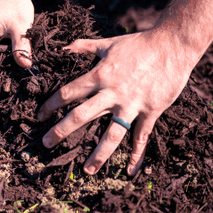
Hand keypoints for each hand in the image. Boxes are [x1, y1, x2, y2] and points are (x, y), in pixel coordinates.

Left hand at [37, 29, 198, 175]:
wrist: (172, 45)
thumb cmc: (138, 43)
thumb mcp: (108, 43)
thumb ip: (84, 46)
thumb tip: (63, 47)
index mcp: (99, 75)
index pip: (68, 93)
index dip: (51, 105)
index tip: (39, 116)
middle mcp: (112, 93)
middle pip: (81, 116)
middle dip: (62, 131)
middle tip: (46, 144)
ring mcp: (132, 104)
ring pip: (112, 134)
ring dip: (99, 154)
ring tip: (88, 170)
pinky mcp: (151, 111)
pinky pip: (141, 136)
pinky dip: (137, 154)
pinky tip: (130, 170)